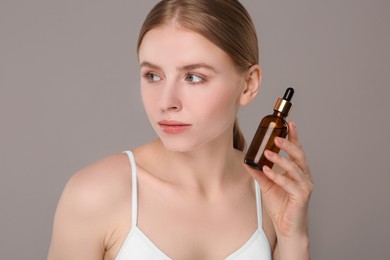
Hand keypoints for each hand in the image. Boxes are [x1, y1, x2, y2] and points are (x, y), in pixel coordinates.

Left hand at [245, 121, 312, 238]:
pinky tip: (268, 170)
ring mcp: (305, 186)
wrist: (286, 227)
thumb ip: (260, 173)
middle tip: (277, 137)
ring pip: (294, 168)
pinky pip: (289, 183)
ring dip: (281, 159)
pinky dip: (277, 176)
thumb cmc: (280, 206)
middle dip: (289, 144)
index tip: (289, 124)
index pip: (297, 151)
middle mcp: (304, 176)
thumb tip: (248, 162)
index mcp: (298, 171)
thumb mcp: (267, 186)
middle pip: (299, 156)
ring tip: (269, 152)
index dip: (294, 137)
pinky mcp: (301, 196)